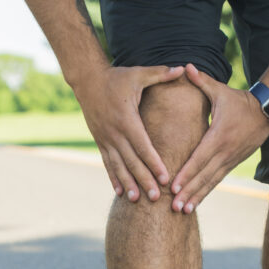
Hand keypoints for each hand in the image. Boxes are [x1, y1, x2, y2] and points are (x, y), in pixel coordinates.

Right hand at [73, 65, 185, 201]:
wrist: (87, 80)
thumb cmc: (117, 77)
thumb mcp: (138, 73)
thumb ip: (160, 74)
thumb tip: (182, 68)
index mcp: (127, 118)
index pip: (143, 145)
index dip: (154, 162)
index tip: (165, 177)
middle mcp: (114, 132)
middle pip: (131, 161)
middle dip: (144, 180)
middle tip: (156, 198)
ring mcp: (105, 139)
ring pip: (118, 166)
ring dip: (128, 184)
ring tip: (137, 200)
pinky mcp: (100, 141)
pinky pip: (108, 163)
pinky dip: (114, 178)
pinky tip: (119, 193)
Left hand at [170, 64, 268, 213]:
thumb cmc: (239, 99)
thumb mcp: (221, 90)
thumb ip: (202, 81)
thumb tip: (185, 66)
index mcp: (219, 136)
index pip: (200, 158)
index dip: (187, 173)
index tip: (174, 187)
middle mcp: (225, 152)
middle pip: (204, 176)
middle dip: (188, 192)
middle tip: (173, 207)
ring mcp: (230, 160)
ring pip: (211, 182)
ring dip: (197, 197)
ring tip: (182, 212)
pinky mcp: (233, 163)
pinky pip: (217, 180)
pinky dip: (205, 192)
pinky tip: (194, 204)